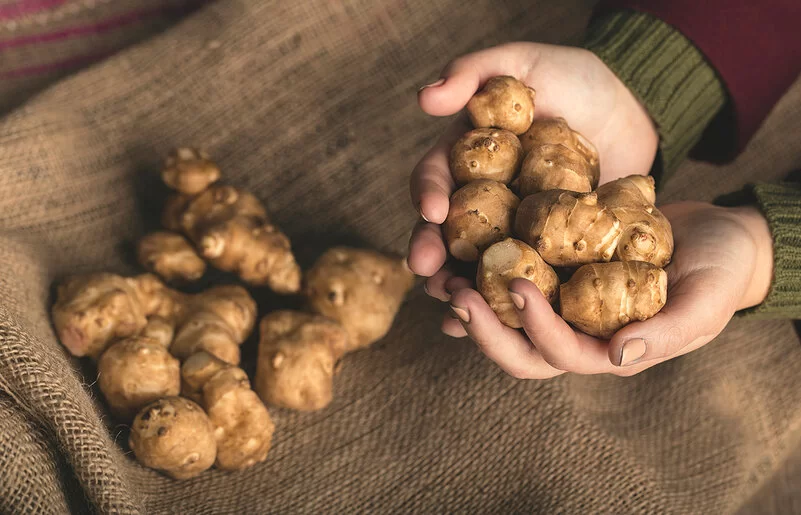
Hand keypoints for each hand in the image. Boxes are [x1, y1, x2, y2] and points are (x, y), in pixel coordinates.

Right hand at [408, 42, 658, 282]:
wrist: (631, 107)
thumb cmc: (573, 78)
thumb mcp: (521, 62)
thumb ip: (473, 72)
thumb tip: (424, 98)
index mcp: (466, 157)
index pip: (436, 176)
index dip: (429, 193)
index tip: (433, 210)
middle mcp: (481, 197)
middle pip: (446, 229)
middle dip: (432, 251)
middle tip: (427, 273)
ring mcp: (512, 226)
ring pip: (476, 261)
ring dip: (460, 284)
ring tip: (454, 305)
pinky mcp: (546, 248)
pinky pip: (524, 276)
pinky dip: (506, 300)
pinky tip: (495, 321)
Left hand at [441, 201, 773, 377]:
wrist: (716, 238)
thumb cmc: (721, 270)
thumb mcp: (707, 300)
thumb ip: (669, 331)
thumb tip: (617, 355)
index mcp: (611, 350)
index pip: (562, 354)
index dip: (536, 327)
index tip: (516, 285)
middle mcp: (580, 336)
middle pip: (520, 351)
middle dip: (486, 329)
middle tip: (457, 294)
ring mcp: (565, 309)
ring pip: (508, 322)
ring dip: (473, 306)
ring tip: (443, 277)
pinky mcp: (557, 278)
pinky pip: (514, 284)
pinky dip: (484, 277)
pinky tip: (458, 257)